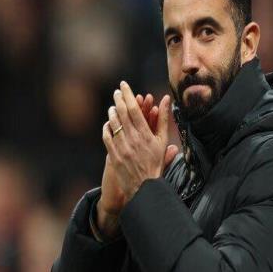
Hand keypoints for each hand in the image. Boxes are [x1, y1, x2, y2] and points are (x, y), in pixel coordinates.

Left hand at [97, 90, 178, 236]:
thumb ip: (164, 119)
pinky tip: (109, 123)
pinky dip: (107, 127)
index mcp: (145, 135)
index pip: (134, 109)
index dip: (128, 95)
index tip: (124, 85)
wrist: (145, 186)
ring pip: (113, 123)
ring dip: (112, 112)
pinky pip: (106, 136)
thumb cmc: (156, 162)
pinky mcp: (113, 155)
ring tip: (114, 106)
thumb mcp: (163, 141)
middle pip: (122, 113)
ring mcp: (121, 147)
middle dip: (118, 99)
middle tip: (117, 91)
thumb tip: (166, 99)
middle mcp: (132, 139)